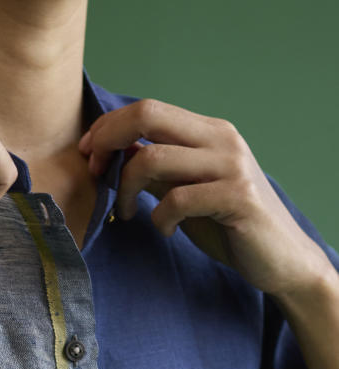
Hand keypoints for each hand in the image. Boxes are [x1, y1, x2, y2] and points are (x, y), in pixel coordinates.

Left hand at [78, 98, 332, 298]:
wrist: (281, 259)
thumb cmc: (228, 225)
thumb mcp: (185, 190)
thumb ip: (157, 170)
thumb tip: (115, 153)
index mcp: (207, 132)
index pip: (147, 109)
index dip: (109, 128)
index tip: (89, 155)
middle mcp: (221, 139)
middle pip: (147, 115)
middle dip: (108, 141)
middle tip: (94, 173)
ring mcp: (231, 166)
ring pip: (153, 158)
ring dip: (124, 190)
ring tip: (125, 213)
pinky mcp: (238, 197)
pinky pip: (177, 199)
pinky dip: (160, 218)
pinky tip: (166, 230)